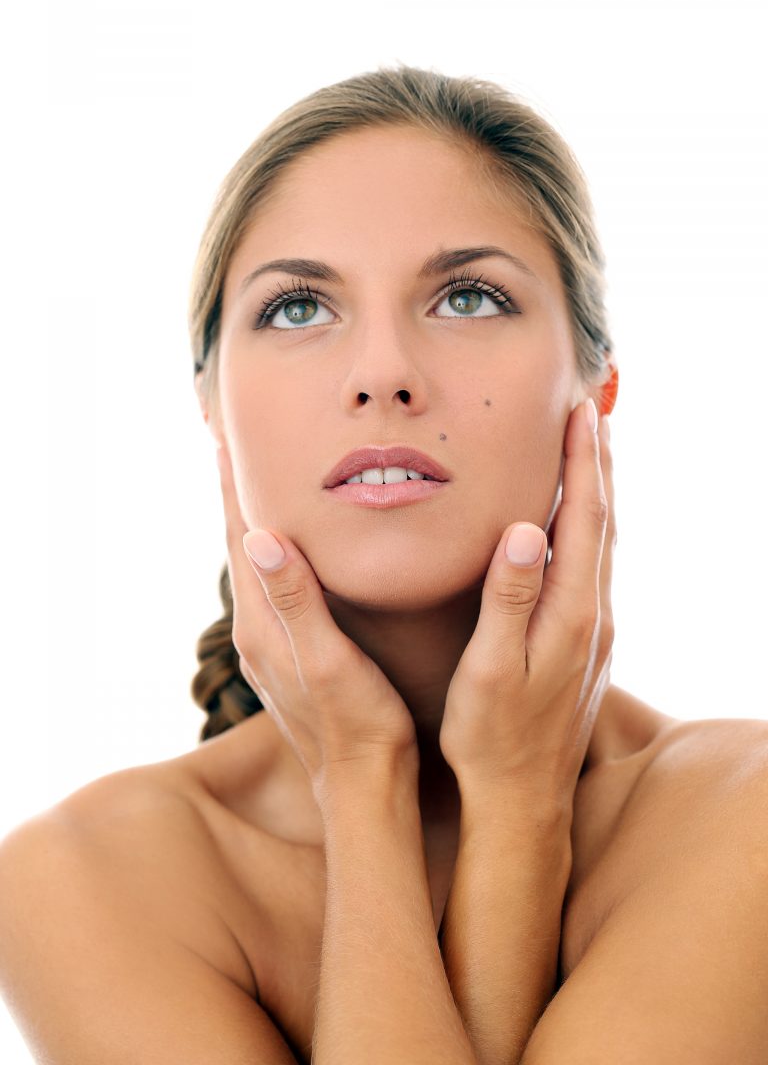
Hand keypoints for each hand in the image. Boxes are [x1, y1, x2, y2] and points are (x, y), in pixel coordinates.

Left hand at [216, 445, 416, 796]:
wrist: (366, 784)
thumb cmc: (360, 722)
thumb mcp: (328, 659)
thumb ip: (296, 600)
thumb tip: (262, 536)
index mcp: (262, 623)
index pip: (240, 537)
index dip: (234, 486)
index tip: (226, 437)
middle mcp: (257, 631)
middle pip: (241, 546)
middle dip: (236, 495)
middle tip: (234, 445)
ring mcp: (271, 645)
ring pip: (257, 567)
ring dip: (253, 522)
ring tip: (257, 484)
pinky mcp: (291, 654)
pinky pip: (274, 588)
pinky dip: (276, 554)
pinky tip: (291, 549)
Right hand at [439, 400, 613, 813]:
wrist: (523, 800)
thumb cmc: (493, 737)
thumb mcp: (492, 669)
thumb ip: (510, 599)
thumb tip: (527, 530)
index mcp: (572, 613)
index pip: (584, 519)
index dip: (583, 462)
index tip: (579, 412)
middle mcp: (593, 616)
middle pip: (603, 524)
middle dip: (598, 464)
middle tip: (589, 412)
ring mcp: (593, 633)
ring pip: (600, 546)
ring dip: (597, 494)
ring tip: (589, 454)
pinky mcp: (583, 646)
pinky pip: (591, 569)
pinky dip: (587, 530)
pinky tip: (572, 529)